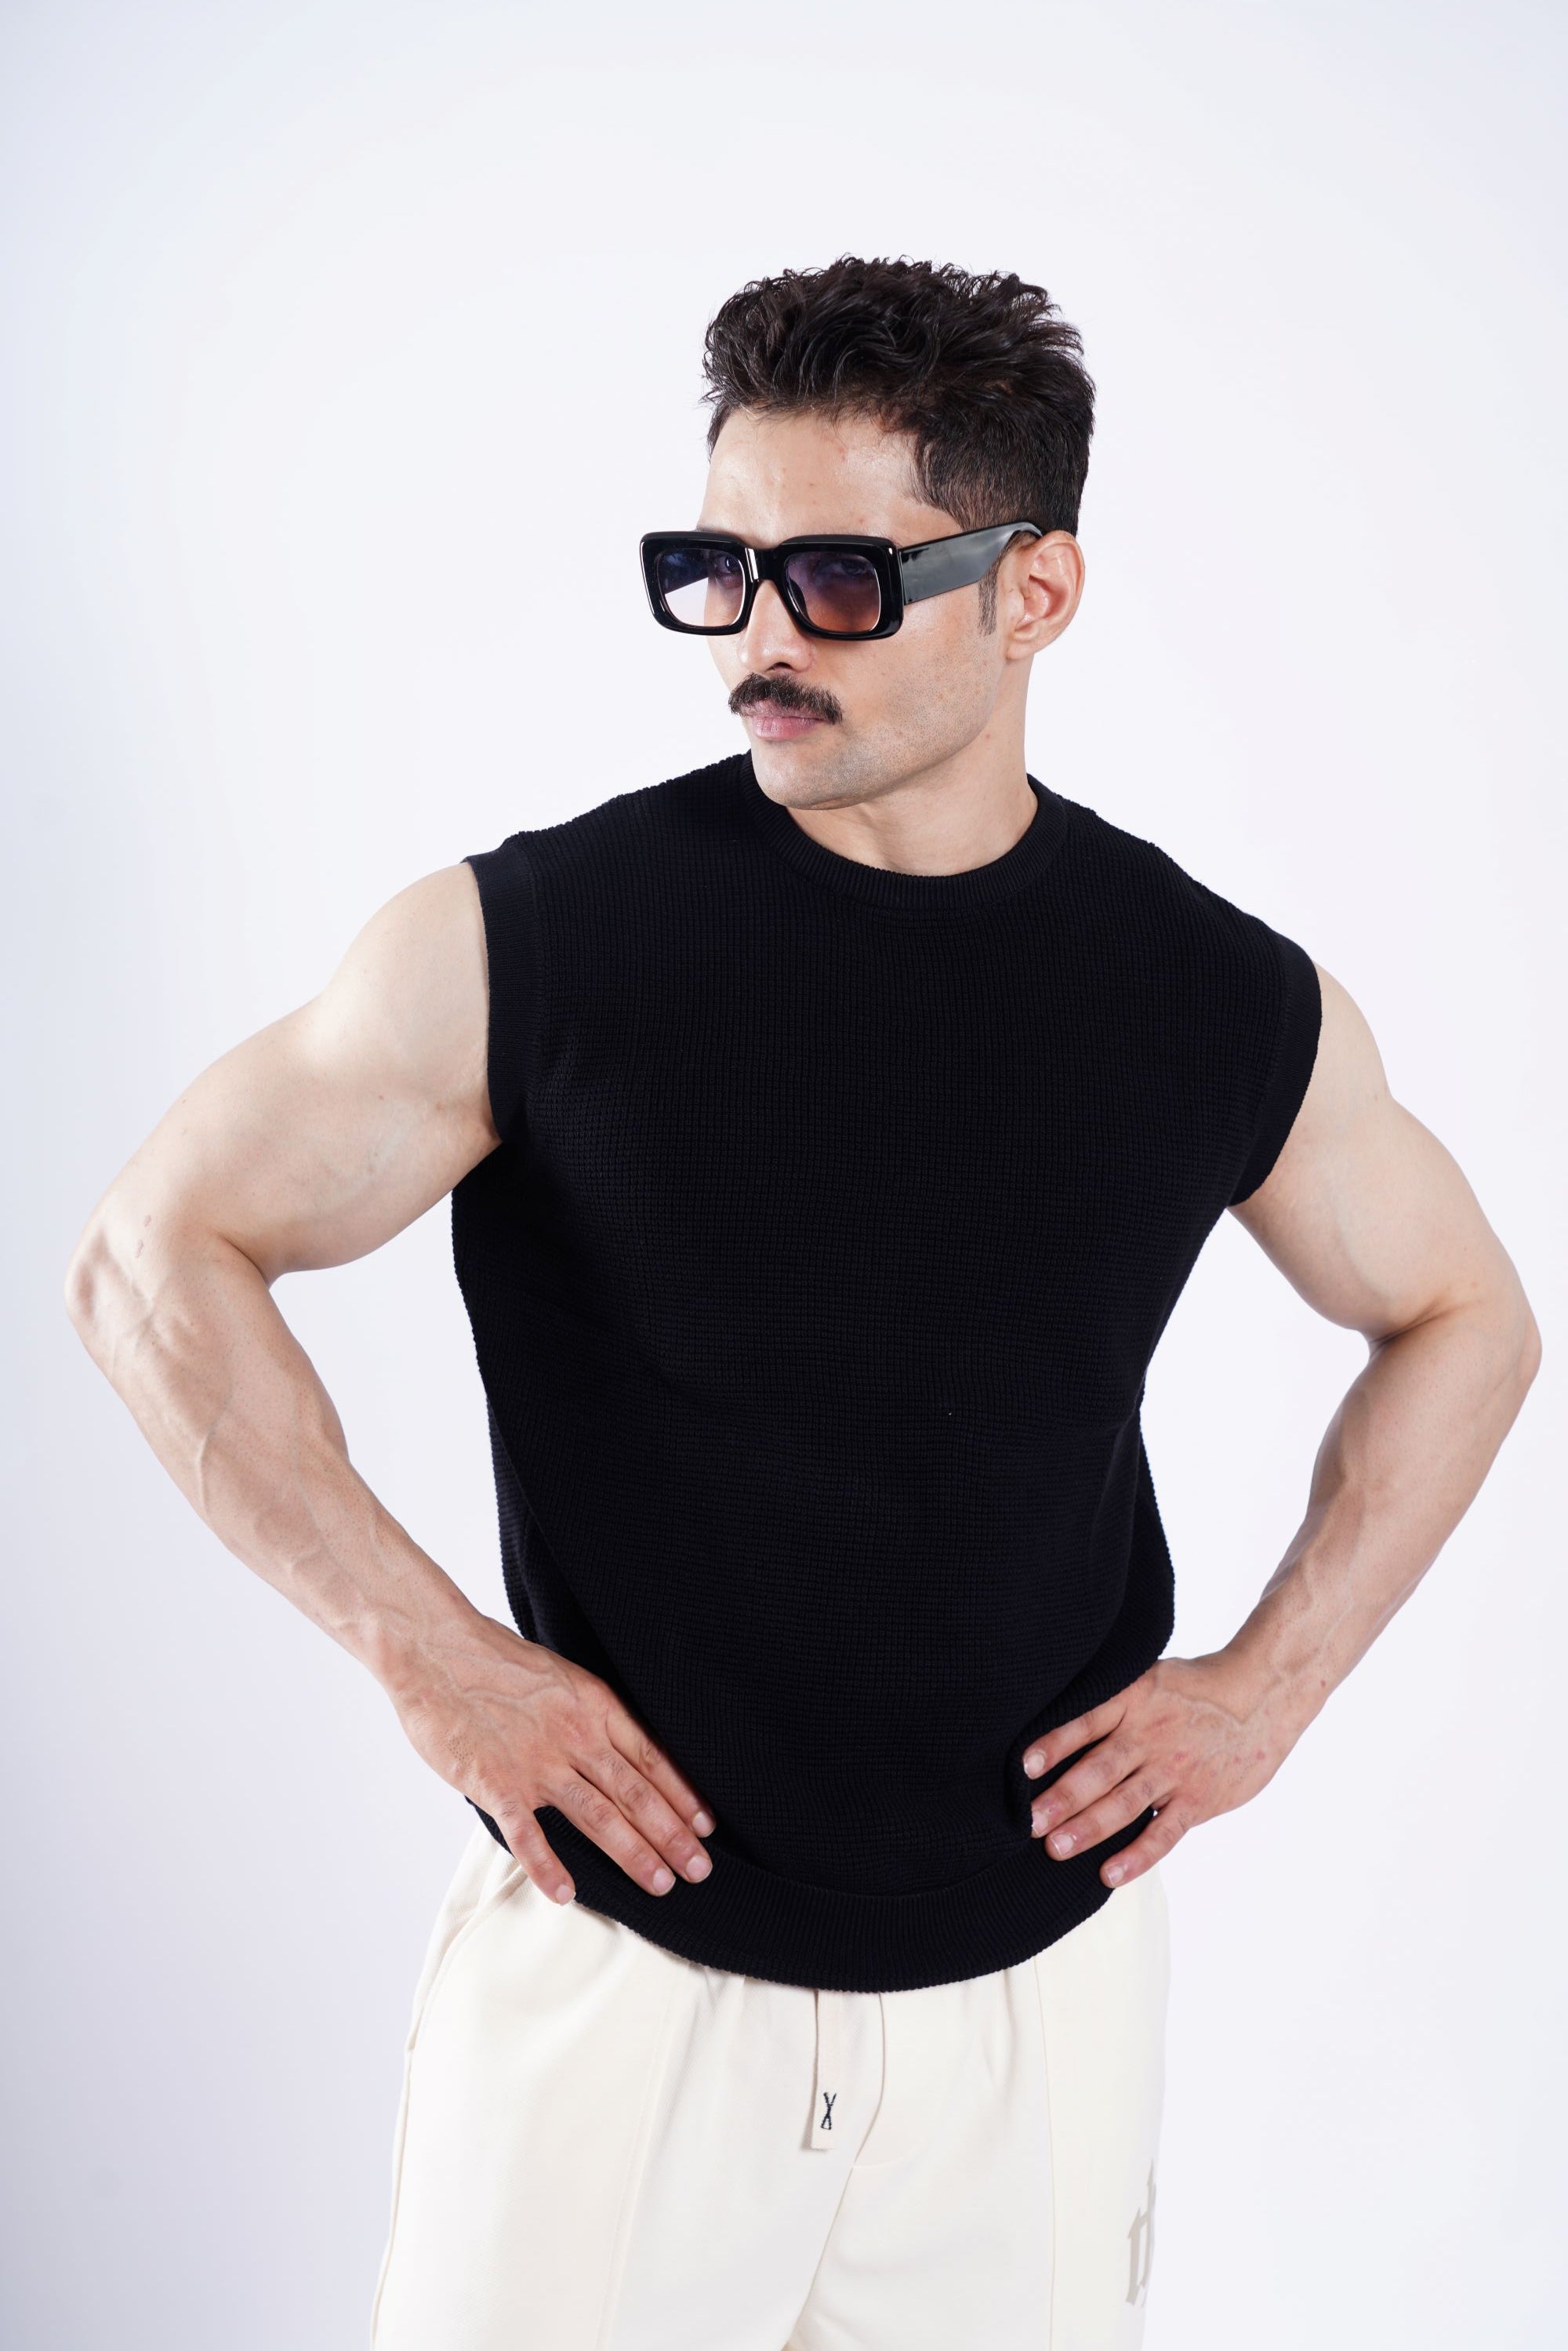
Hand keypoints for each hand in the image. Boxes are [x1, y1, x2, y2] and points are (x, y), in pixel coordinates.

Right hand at [386, 1609, 716, 1906]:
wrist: (437, 1649)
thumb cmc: (495, 1660)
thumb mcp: (562, 1676)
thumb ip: (590, 1712)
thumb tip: (621, 1746)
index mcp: (593, 1705)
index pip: (651, 1757)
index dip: (682, 1794)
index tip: (706, 1826)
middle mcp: (575, 1736)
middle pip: (635, 1793)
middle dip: (672, 1835)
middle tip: (700, 1870)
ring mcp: (536, 1762)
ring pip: (598, 1816)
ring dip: (633, 1854)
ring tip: (661, 1884)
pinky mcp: (496, 1783)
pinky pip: (527, 1833)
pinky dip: (547, 1866)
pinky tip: (566, 1894)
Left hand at [1021, 1652, 1297, 1886]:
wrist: (1261, 1696)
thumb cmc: (1196, 1688)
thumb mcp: (1151, 1677)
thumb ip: (1112, 1700)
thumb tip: (1058, 1716)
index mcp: (1133, 1701)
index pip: (1086, 1722)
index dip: (1054, 1743)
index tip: (1024, 1765)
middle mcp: (1149, 1736)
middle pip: (1098, 1770)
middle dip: (1061, 1798)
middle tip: (1027, 1822)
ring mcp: (1173, 1770)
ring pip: (1125, 1803)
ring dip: (1088, 1828)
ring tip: (1055, 1848)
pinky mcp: (1198, 1799)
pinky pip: (1164, 1832)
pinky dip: (1137, 1855)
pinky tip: (1109, 1873)